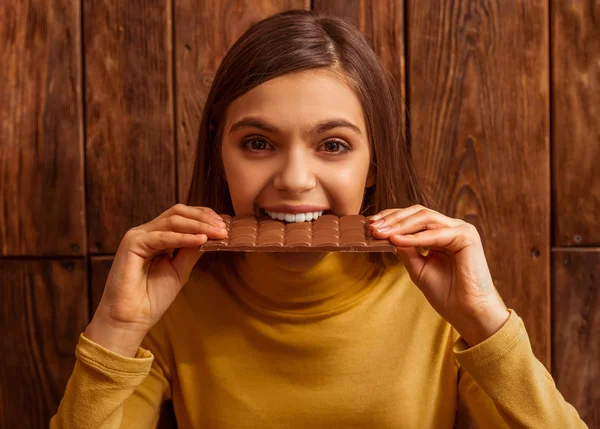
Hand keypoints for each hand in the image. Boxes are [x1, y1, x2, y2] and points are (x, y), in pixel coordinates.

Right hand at [87, 204, 227, 353]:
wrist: (131, 319)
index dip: (204, 217)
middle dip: (203, 218)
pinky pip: (162, 237)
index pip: (182, 217)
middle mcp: (147, 232)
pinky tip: (201, 240)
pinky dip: (183, 237)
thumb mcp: (180, 270)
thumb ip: (192, 251)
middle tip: (224, 228)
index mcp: (157, 237)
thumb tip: (211, 235)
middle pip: (178, 213)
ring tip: (217, 233)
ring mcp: (138, 236)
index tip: (225, 225)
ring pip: (172, 221)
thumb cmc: (152, 297)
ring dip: (198, 225)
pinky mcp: (132, 244)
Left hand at [369, 205, 508, 345]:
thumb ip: (405, 250)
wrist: (467, 313)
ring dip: (400, 225)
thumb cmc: (446, 294)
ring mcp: (461, 229)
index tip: (370, 225)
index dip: (391, 218)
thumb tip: (386, 235)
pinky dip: (415, 237)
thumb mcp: (418, 268)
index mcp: (441, 233)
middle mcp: (452, 227)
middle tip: (372, 227)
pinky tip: (397, 240)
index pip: (413, 217)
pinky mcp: (467, 237)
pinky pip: (436, 234)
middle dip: (393, 219)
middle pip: (418, 213)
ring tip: (381, 233)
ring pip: (426, 218)